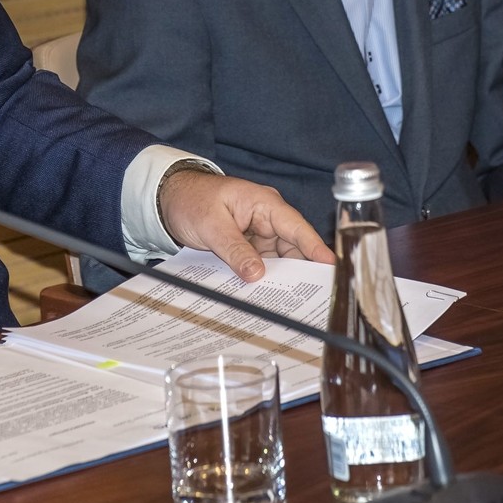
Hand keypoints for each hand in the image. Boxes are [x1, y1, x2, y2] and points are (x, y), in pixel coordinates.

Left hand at [158, 170, 334, 280]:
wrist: (170, 199)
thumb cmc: (192, 200)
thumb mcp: (212, 225)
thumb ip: (235, 249)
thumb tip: (257, 275)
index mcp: (265, 204)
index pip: (297, 228)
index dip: (316, 249)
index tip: (332, 269)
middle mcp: (268, 219)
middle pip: (294, 248)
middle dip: (302, 271)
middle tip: (313, 297)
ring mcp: (259, 234)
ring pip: (279, 260)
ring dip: (282, 278)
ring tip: (293, 304)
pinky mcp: (249, 246)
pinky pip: (262, 264)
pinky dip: (264, 278)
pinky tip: (268, 296)